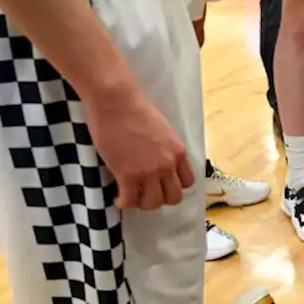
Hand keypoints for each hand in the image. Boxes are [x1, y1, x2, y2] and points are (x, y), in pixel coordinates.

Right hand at [84, 81, 195, 209]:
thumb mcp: (161, 130)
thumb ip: (163, 148)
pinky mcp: (128, 175)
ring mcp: (149, 171)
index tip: (161, 184)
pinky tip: (118, 198)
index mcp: (178, 151)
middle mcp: (168, 164)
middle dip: (160, 198)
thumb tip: (154, 159)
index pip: (187, 181)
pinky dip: (123, 203)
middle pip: (173, 197)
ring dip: (142, 202)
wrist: (116, 101)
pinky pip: (129, 200)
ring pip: (153, 203)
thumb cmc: (134, 108)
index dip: (174, 186)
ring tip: (131, 196)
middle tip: (145, 192)